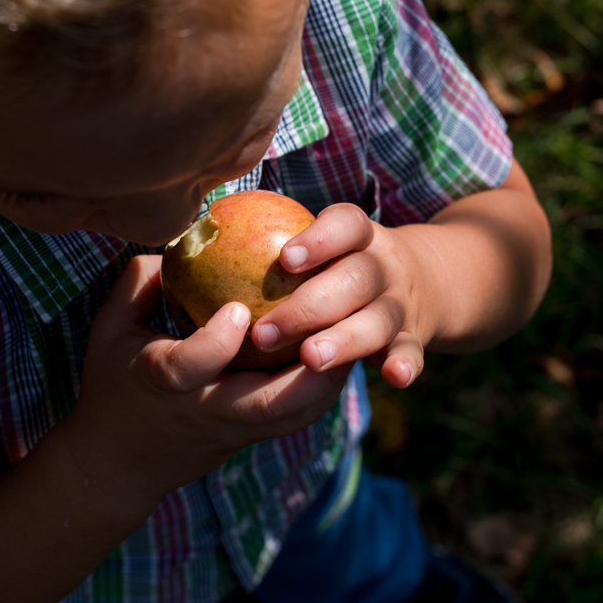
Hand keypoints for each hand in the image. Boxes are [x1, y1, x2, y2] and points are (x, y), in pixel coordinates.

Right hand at [65, 255, 352, 509]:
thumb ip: (141, 281)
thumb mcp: (109, 328)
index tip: (238, 309)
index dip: (216, 343)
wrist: (119, 464)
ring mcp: (232, 430)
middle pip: (268, 406)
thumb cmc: (112, 382)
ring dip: (329, 376)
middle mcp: (204, 412)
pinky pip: (297, 415)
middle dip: (311, 369)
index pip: (189, 369)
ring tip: (353, 327)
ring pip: (294, 415)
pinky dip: (324, 383)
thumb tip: (185, 236)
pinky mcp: (251, 438)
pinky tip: (341, 344)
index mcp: (160, 384)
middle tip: (339, 318)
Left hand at [245, 203, 440, 389]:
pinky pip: (410, 353)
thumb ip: (262, 243)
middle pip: (357, 278)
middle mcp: (383, 265)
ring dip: (346, 340)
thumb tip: (185, 238)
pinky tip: (394, 378)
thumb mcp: (321, 242)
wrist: (417, 282)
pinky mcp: (410, 339)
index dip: (320, 239)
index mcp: (357, 236)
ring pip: (379, 321)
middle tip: (265, 334)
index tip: (284, 259)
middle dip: (312, 306)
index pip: (346, 224)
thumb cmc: (335, 264)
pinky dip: (405, 364)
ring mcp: (400, 303)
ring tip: (311, 359)